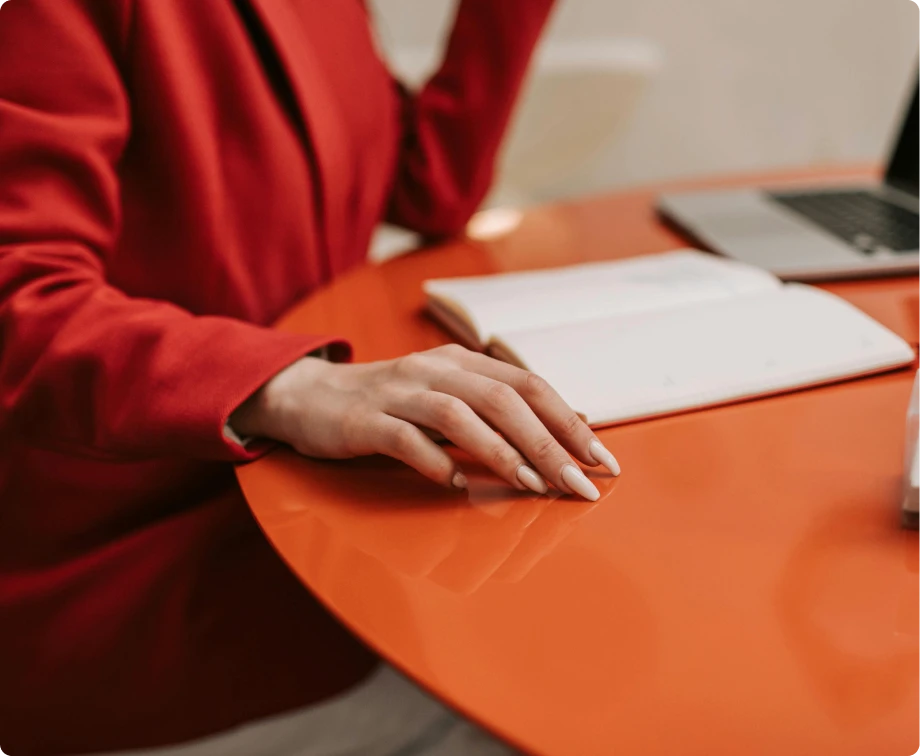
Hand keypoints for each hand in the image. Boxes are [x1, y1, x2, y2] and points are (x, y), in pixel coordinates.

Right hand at [231, 344, 619, 499]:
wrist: (309, 397)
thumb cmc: (391, 405)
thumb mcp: (449, 398)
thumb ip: (501, 410)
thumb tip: (571, 425)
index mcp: (461, 363)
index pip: (529, 384)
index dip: (569, 421)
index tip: (601, 462)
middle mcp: (434, 370)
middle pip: (503, 398)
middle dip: (547, 442)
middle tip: (578, 484)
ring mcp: (398, 393)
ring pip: (458, 415)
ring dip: (500, 451)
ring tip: (531, 484)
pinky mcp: (365, 420)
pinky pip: (404, 438)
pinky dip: (434, 461)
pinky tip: (454, 485)